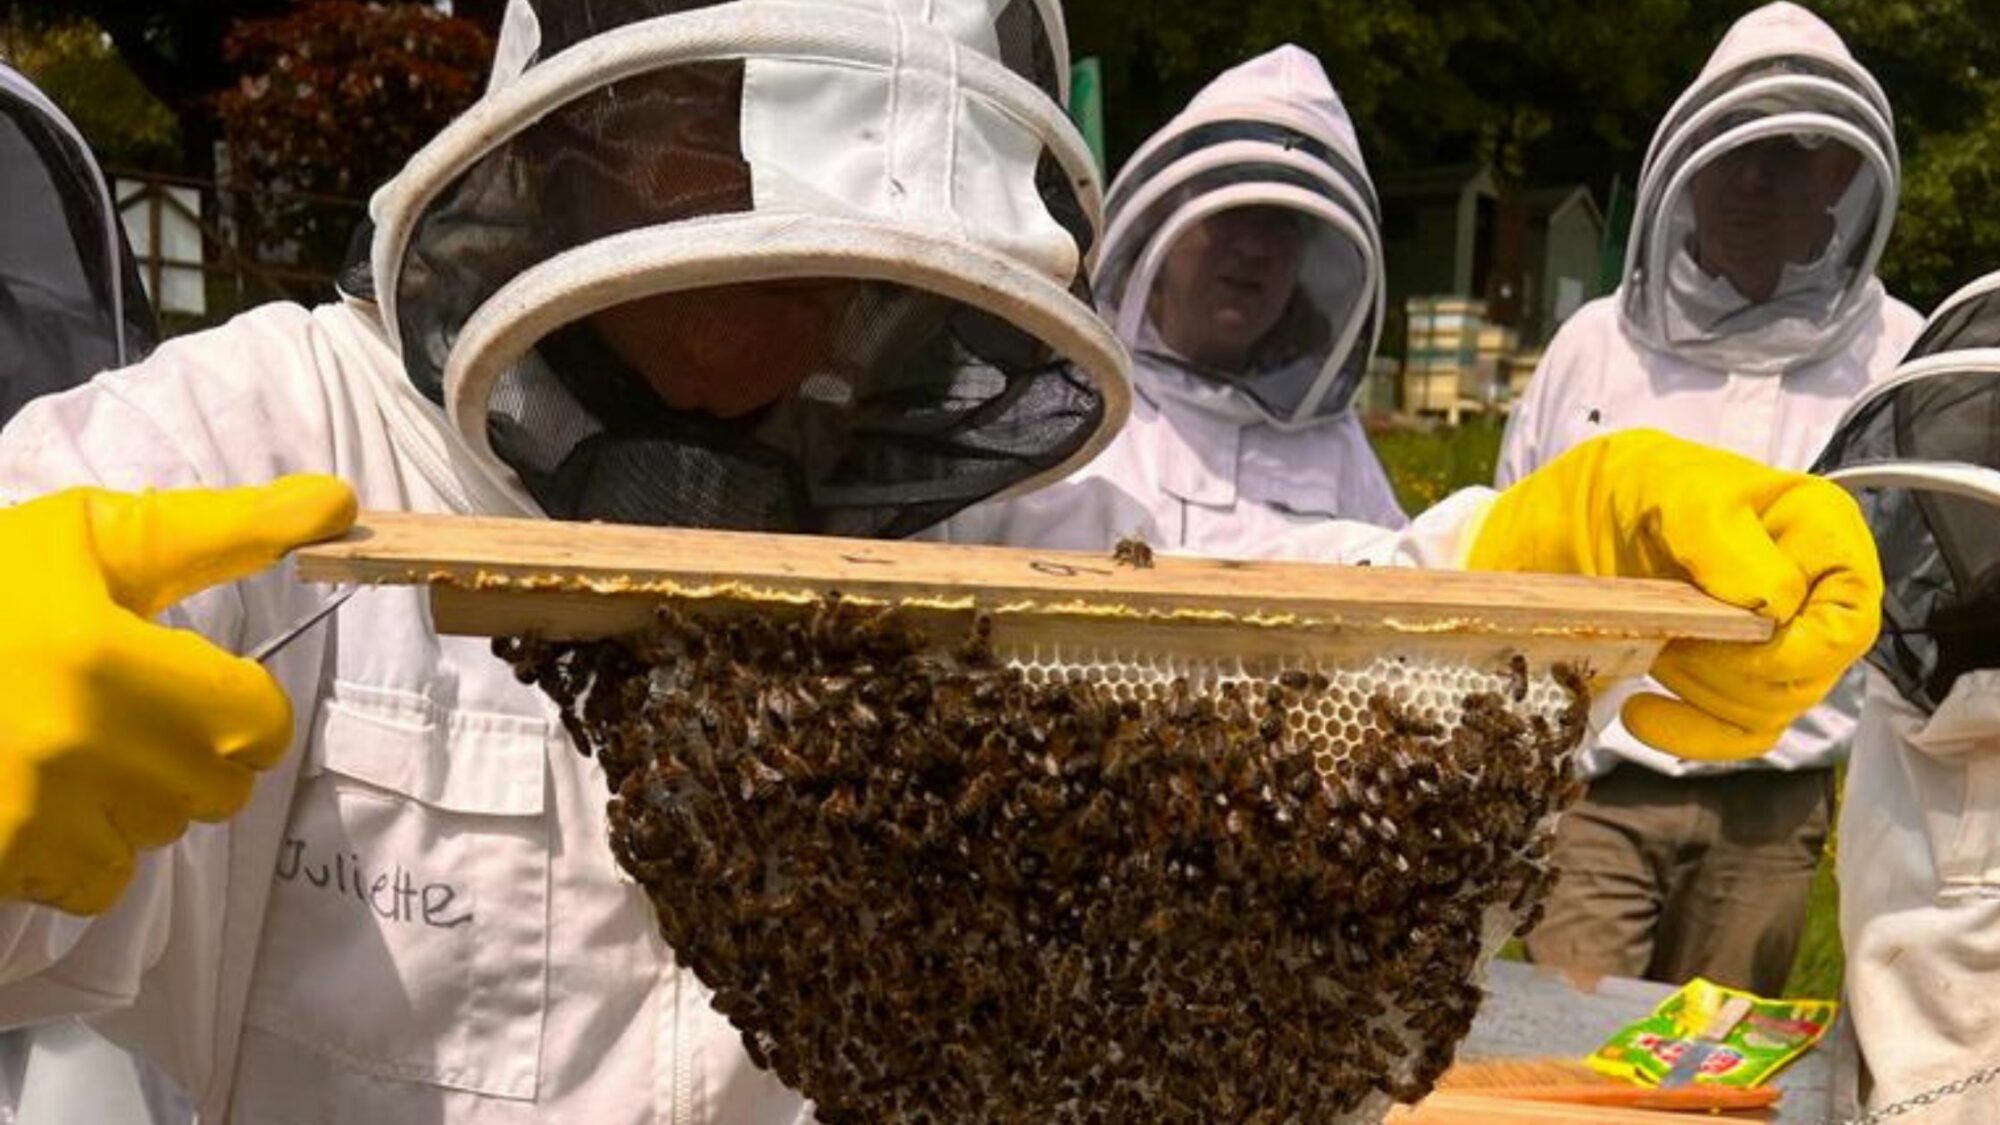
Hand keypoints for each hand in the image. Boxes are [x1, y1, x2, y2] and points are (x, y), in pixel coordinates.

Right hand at [0, 476, 356, 913]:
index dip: (243, 705)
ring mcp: (25, 815)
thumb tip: (340, 504)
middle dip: (194, 754)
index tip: (202, 684)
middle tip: (134, 712)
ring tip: (77, 748)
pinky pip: (95, 884)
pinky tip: (46, 795)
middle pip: (217, 791)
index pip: (258, 725)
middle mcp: (71, 748)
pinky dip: (85, 851)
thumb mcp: (92, 538)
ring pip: (157, 838)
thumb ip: (225, 530)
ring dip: (138, 802)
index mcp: (104, 658)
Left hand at [1469, 430, 1881, 759]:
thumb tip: (1771, 600)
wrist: (1574, 514)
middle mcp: (1811, 590)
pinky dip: (1689, 734)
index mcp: (1818, 530)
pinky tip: (1641, 711)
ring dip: (1700, 691)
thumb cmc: (1634, 485)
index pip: (1849, 615)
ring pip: (1771, 708)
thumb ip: (1719, 535)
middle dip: (1729, 665)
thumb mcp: (1668, 486)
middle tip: (1669, 629)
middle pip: (1808, 674)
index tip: (1737, 634)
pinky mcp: (1734, 681)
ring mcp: (1775, 642)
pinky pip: (1736, 735)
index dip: (1799, 644)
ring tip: (1653, 643)